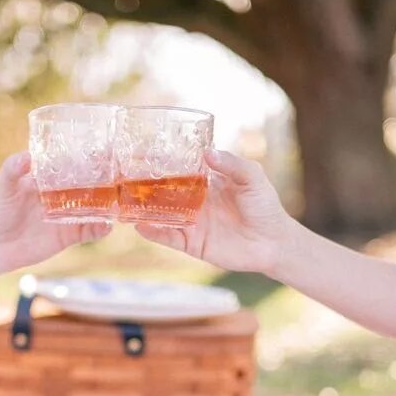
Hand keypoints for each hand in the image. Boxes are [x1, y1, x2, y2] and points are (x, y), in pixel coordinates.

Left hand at [0, 152, 110, 271]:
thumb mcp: (3, 187)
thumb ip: (13, 170)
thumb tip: (27, 156)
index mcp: (49, 178)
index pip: (72, 164)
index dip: (87, 157)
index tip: (102, 148)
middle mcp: (62, 194)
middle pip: (89, 184)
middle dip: (105, 179)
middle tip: (120, 173)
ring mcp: (68, 215)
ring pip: (95, 207)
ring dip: (108, 204)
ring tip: (120, 200)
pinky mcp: (70, 235)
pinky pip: (90, 231)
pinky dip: (101, 229)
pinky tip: (107, 225)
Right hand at [134, 148, 297, 274]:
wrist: (273, 242)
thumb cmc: (265, 206)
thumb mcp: (252, 177)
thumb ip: (232, 165)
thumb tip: (207, 152)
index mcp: (205, 181)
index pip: (178, 168)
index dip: (161, 161)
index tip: (141, 151)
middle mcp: (194, 200)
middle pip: (163, 191)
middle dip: (144, 185)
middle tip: (121, 176)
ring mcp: (191, 222)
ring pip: (160, 214)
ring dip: (142, 209)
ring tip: (122, 202)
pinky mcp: (192, 243)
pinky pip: (169, 237)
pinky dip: (154, 232)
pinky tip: (140, 226)